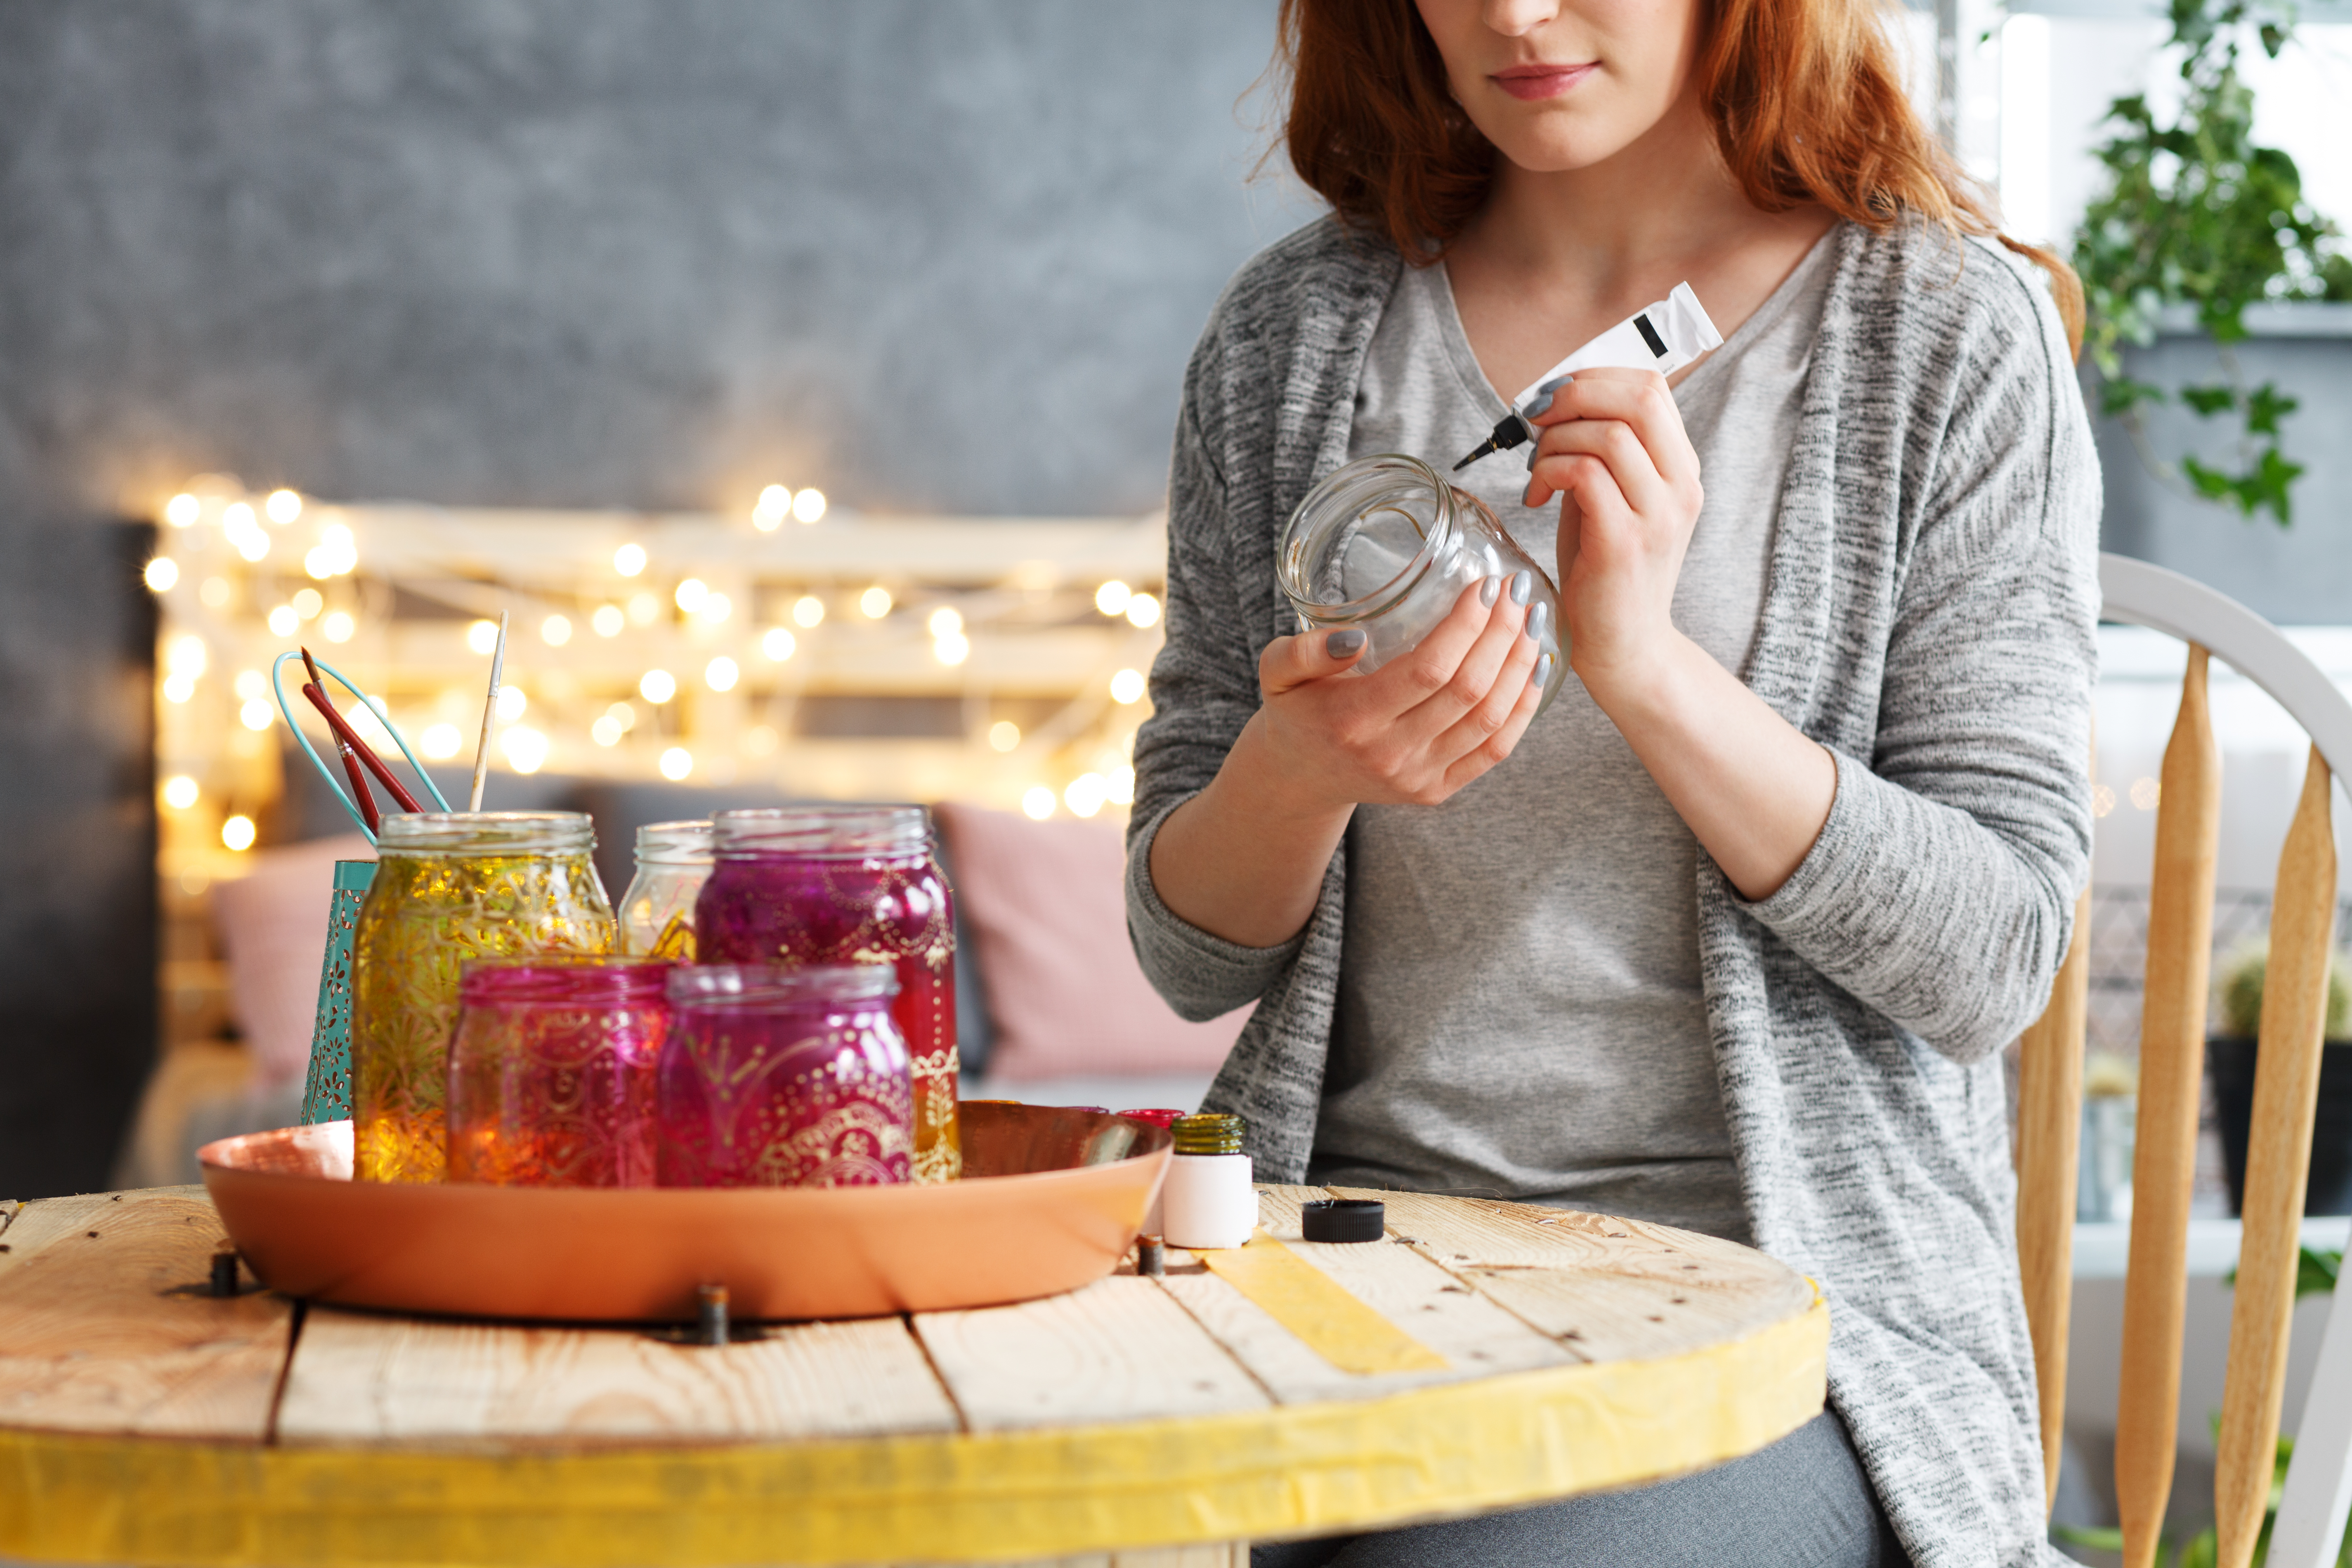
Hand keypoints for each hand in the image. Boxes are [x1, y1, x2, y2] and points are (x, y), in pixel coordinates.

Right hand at [1249, 574, 1545, 814]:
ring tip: (1535, 619)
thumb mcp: (1277, 672)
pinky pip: (1495, 750)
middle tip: (1518, 590)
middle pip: (1467, 690)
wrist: (1301, 778)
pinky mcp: (1438, 790)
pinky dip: (1523, 706)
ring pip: (1489, 719)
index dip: (1466, 625)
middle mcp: (1390, 754)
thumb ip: (1302, 651)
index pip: (1427, 669)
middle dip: (1502, 633)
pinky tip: (1536, 667)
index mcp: (1352, 719)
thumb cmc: (1297, 711)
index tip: (1486, 585)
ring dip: (1520, 664)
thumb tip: (1353, 638)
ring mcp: (1418, 777)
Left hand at [1522, 366, 1705, 697]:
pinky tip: (1535, 499)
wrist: (1623, 645)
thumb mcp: (1612, 497)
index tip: (1553, 398)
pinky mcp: (1626, 542)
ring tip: (1536, 473)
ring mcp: (1658, 515)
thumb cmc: (1606, 569)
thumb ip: (1600, 451)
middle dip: (1574, 395)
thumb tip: (1557, 402)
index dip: (1594, 377)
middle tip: (1536, 420)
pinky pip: (1584, 475)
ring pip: (1606, 434)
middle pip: (1638, 397)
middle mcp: (1681, 487)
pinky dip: (1549, 474)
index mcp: (1682, 468)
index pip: (1651, 386)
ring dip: (1555, 443)